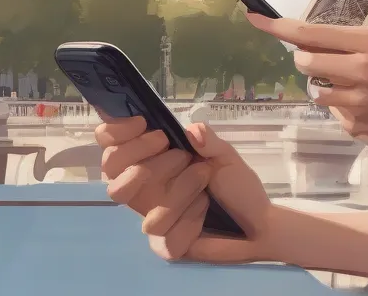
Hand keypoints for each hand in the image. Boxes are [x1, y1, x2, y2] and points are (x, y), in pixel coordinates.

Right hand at [95, 115, 275, 262]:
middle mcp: (146, 188)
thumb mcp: (226, 156)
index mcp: (155, 162)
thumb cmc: (236, 185)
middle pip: (112, 170)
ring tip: (204, 181)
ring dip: (182, 190)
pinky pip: (165, 234)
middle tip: (178, 153)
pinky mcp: (164, 245)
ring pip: (145, 207)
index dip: (116, 131)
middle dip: (141, 155)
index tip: (142, 123)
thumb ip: (208, 140)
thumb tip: (191, 131)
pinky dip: (191, 220)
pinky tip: (204, 213)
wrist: (256, 223)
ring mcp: (152, 216)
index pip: (114, 145)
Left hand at [247, 14, 367, 161]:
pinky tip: (364, 106)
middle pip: (305, 61)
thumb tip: (305, 41)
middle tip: (322, 61)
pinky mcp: (352, 125)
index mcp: (367, 43)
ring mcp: (355, 101)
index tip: (253, 18)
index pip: (312, 33)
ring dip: (324, 85)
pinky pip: (330, 110)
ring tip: (353, 86)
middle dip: (305, 59)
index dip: (279, 27)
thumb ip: (348, 41)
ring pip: (314, 89)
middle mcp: (359, 69)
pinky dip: (340, 106)